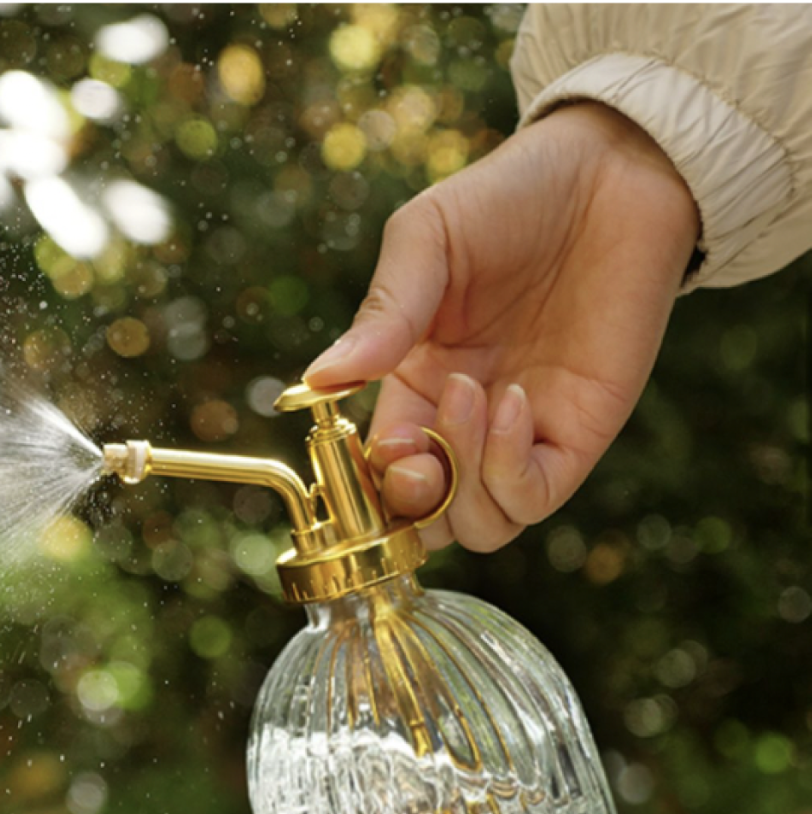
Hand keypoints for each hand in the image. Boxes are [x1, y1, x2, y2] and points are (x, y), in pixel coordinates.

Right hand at [304, 103, 699, 551]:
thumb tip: (321, 380)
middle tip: (416, 455)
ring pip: (477, 524)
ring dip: (462, 482)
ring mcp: (520, 436)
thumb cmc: (509, 198)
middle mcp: (462, 424)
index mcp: (413, 386)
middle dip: (411, 505)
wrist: (611, 171)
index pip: (379, 473)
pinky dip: (509, 469)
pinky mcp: (577, 435)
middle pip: (425, 520)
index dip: (370, 480)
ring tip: (470, 393)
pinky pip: (533, 497)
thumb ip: (381, 315)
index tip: (377, 441)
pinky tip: (511, 400)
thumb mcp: (426, 243)